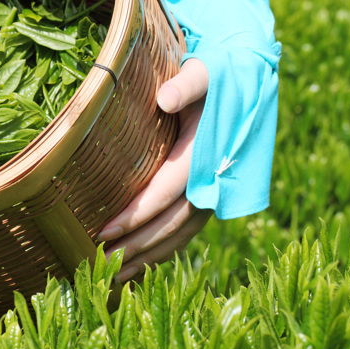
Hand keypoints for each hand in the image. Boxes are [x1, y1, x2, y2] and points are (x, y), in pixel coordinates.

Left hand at [98, 59, 212, 283]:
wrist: (250, 78)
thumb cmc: (217, 73)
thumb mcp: (204, 71)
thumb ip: (186, 85)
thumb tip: (165, 98)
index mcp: (207, 152)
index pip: (168, 192)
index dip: (137, 214)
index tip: (103, 231)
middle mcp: (215, 178)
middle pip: (173, 223)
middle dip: (137, 247)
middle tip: (99, 265)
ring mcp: (216, 190)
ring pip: (182, 234)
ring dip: (150, 257)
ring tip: (112, 277)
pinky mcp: (212, 195)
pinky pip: (187, 230)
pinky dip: (164, 250)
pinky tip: (138, 266)